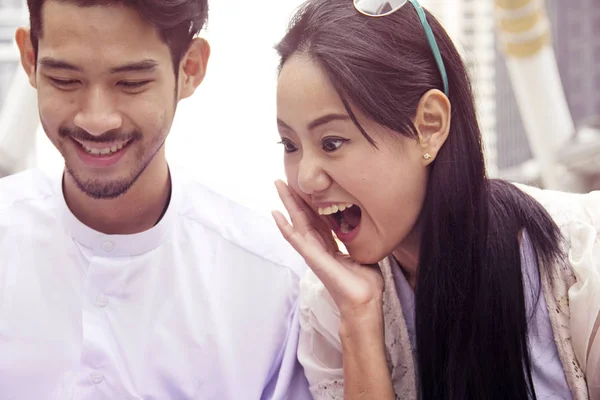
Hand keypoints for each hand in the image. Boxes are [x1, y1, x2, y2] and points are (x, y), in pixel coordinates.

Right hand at [271, 180, 383, 318]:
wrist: (364, 302)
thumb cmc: (364, 284)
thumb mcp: (363, 255)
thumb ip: (359, 242)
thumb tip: (370, 230)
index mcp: (330, 245)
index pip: (317, 218)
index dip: (310, 202)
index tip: (304, 186)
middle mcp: (318, 246)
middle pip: (303, 216)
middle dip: (294, 197)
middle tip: (282, 179)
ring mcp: (313, 252)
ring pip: (296, 222)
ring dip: (286, 203)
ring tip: (277, 186)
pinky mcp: (312, 257)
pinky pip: (296, 239)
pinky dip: (285, 227)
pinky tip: (276, 214)